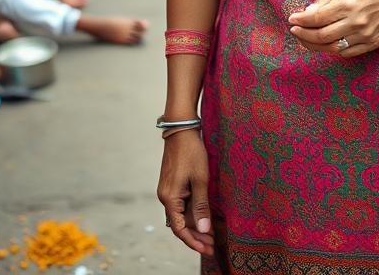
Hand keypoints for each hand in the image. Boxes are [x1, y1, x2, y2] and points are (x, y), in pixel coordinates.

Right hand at [157, 130, 213, 255]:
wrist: (181, 130)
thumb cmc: (191, 152)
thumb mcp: (200, 179)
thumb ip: (201, 205)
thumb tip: (204, 229)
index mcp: (169, 198)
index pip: (179, 229)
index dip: (193, 241)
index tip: (207, 249)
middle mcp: (165, 197)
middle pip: (180, 224)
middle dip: (196, 236)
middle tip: (213, 246)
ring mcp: (168, 191)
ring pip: (181, 215)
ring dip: (195, 226)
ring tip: (211, 236)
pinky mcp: (173, 185)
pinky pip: (182, 205)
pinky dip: (192, 214)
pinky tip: (204, 218)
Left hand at [288, 0, 378, 57]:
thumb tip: (309, 10)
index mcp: (350, 4)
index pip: (318, 17)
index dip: (302, 20)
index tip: (292, 19)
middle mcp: (357, 22)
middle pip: (322, 35)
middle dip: (303, 34)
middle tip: (294, 31)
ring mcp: (365, 36)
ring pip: (332, 47)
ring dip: (314, 45)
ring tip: (304, 39)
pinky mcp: (371, 45)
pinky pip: (346, 53)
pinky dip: (331, 50)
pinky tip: (324, 44)